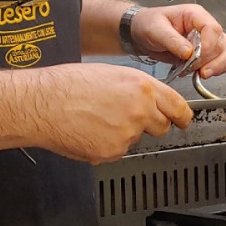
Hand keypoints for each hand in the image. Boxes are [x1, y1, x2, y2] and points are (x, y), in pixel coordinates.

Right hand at [26, 63, 192, 163]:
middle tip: (126, 116)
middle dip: (150, 124)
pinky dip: (107, 144)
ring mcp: (127, 135)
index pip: (178, 108)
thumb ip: (136, 88)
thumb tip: (149, 100)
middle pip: (161, 127)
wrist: (43, 103)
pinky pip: (117, 150)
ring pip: (136, 139)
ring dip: (124, 133)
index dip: (182, 116)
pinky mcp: (112, 152)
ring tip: (98, 119)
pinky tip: (90, 131)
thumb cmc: (68, 84)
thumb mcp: (111, 73)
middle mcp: (139, 111)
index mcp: (142, 88)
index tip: (182, 120)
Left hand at [129, 6, 225, 78]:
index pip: (212, 29)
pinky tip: (204, 73)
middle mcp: (204, 25)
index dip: (208, 47)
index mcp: (194, 15)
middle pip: (223, 43)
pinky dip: (218, 68)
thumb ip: (172, 41)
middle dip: (213, 60)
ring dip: (218, 66)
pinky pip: (222, 59)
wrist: (140, 32)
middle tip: (199, 71)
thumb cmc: (147, 24)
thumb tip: (189, 52)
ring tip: (202, 74)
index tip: (195, 59)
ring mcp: (206, 38)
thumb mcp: (155, 30)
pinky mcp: (205, 51)